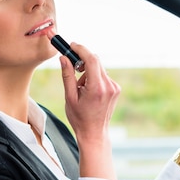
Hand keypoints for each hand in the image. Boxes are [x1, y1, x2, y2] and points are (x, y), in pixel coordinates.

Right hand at [60, 42, 120, 179]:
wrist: (94, 133)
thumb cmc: (79, 118)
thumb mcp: (69, 97)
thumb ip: (67, 75)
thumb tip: (64, 57)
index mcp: (96, 88)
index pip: (91, 59)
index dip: (81, 49)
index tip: (71, 45)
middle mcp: (108, 86)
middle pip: (96, 61)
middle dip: (82, 60)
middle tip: (72, 67)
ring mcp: (114, 87)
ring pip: (99, 68)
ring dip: (88, 72)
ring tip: (81, 89)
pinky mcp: (116, 89)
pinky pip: (103, 76)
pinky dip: (94, 78)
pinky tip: (89, 92)